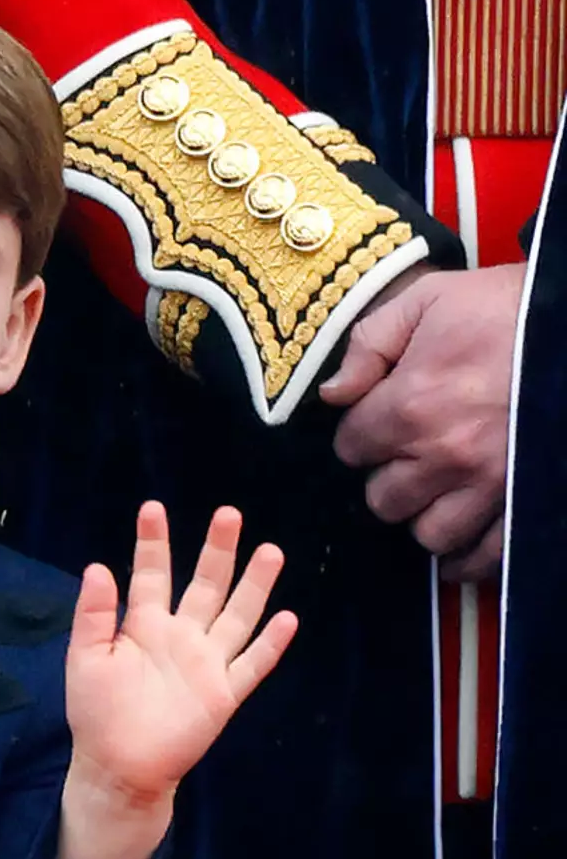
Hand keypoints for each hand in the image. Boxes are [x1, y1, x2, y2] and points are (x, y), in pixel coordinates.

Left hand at [64, 503, 296, 805]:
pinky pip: (251, 666)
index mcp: (143, 625)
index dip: (153, 542)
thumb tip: (96, 566)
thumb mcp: (85, 658)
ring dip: (254, 586)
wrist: (119, 767)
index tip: (153, 507)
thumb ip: (93, 614)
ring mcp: (205, 663)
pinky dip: (270, 645)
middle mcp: (180, 636)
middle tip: (229, 513)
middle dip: (217, 550)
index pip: (151, 574)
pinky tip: (287, 618)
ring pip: (236, 616)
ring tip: (271, 550)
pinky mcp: (223, 695)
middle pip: (205, 585)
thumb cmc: (96, 712)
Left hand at [319, 264, 522, 581]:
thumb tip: (331, 393)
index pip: (351, 448)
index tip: (375, 424)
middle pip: (383, 499)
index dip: (358, 436)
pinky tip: (460, 540)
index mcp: (410, 405)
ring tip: (433, 490)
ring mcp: (490, 484)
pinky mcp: (526, 500)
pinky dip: (468, 556)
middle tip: (404, 457)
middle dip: (387, 478)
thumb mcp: (425, 301)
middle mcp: (445, 454)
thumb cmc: (503, 308)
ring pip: (430, 534)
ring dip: (424, 515)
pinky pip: (487, 554)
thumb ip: (367, 345)